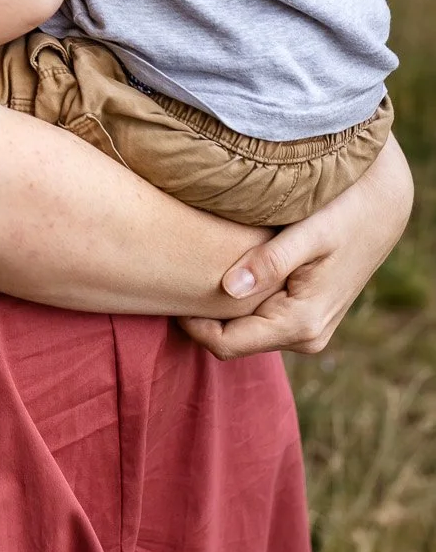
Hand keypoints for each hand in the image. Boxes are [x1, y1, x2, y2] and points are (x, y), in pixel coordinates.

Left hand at [181, 135, 413, 359]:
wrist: (382, 207)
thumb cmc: (344, 212)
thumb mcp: (308, 232)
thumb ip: (270, 261)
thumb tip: (228, 289)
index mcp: (300, 323)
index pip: (226, 344)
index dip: (191, 324)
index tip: (168, 293)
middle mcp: (306, 337)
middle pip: (232, 341)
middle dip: (202, 316)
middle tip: (176, 278)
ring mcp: (309, 332)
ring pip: (246, 332)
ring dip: (221, 308)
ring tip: (198, 270)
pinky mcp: (307, 319)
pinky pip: (261, 320)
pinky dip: (241, 302)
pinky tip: (227, 271)